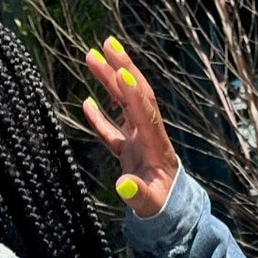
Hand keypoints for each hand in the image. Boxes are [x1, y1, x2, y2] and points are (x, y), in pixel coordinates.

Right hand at [82, 37, 181, 217]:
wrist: (171, 214)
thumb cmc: (162, 209)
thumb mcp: (150, 205)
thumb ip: (137, 194)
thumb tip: (123, 185)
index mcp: (156, 146)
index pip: (145, 113)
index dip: (133, 93)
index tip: (121, 70)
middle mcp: (149, 136)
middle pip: (136, 95)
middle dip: (123, 68)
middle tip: (107, 43)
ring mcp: (139, 141)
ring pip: (123, 104)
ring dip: (109, 81)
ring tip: (91, 57)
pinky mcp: (130, 150)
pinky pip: (113, 129)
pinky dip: (100, 116)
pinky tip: (86, 101)